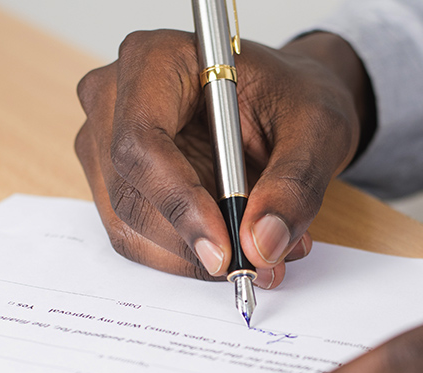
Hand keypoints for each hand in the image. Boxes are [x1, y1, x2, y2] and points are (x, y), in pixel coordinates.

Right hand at [75, 30, 372, 287]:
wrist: (285, 102)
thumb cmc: (293, 96)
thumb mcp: (317, 130)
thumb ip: (294, 185)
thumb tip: (262, 243)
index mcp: (154, 59)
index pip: (141, 142)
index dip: (179, 203)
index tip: (224, 250)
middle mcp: (114, 99)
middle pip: (130, 193)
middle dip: (194, 241)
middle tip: (259, 263)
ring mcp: (105, 142)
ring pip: (130, 225)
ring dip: (194, 254)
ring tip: (262, 251)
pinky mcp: (115, 182)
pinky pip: (138, 237)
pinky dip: (187, 254)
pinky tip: (235, 243)